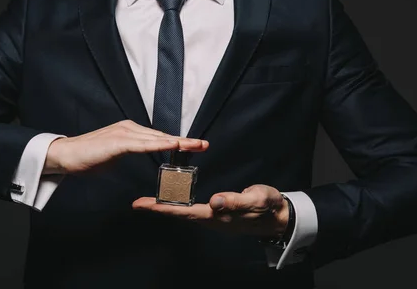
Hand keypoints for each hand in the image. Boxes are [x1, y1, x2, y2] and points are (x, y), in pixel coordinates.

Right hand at [43, 120, 208, 173]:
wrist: (66, 155)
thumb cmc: (88, 157)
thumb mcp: (114, 156)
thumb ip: (129, 153)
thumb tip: (139, 155)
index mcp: (130, 132)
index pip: (158, 137)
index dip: (177, 141)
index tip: (195, 145)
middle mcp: (129, 128)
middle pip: (162, 135)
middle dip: (184, 140)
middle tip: (204, 143)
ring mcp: (124, 133)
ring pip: (156, 138)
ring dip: (177, 142)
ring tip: (195, 145)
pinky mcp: (118, 142)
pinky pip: (142, 144)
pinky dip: (159, 145)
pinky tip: (171, 146)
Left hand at [133, 184, 288, 237]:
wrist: (278, 216)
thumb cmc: (268, 206)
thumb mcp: (257, 199)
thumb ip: (237, 201)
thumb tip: (215, 201)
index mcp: (218, 215)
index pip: (185, 212)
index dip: (163, 208)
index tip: (144, 205)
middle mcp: (212, 218)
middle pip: (179, 214)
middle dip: (158, 209)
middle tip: (138, 203)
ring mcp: (214, 217)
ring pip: (184, 212)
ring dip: (166, 207)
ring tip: (149, 201)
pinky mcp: (217, 212)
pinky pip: (192, 209)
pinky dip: (178, 204)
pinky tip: (172, 198)